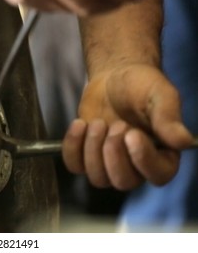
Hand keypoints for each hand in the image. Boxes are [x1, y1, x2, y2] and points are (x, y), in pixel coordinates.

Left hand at [62, 65, 193, 189]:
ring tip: (98, 122)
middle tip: (116, 124)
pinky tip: (80, 123)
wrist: (115, 75)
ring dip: (93, 149)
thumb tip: (185, 142)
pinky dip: (72, 147)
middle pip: (123, 182)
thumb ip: (168, 117)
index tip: (132, 134)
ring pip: (98, 178)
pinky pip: (75, 166)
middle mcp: (137, 165)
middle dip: (113, 153)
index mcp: (163, 154)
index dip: (142, 159)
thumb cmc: (142, 85)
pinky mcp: (86, 156)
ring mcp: (109, 163)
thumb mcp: (159, 94)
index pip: (158, 175)